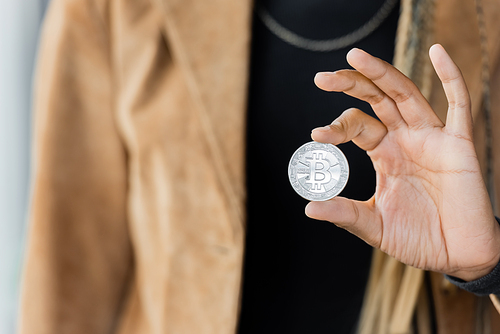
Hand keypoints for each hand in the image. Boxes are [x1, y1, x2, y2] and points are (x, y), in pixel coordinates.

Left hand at [306, 44, 499, 280]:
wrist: (458, 255)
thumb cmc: (418, 239)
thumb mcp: (374, 226)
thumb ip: (345, 214)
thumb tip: (309, 207)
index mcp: (384, 153)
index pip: (356, 126)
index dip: (336, 126)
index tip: (316, 136)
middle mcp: (404, 139)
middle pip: (375, 99)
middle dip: (349, 85)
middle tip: (321, 78)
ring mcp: (430, 138)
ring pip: (405, 94)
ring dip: (381, 73)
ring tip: (355, 57)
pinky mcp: (458, 144)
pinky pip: (458, 104)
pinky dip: (451, 76)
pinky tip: (438, 51)